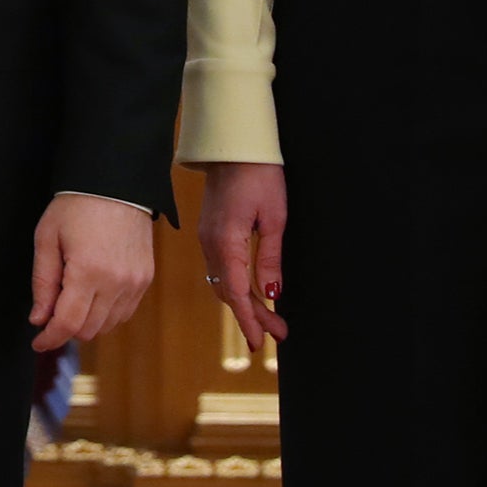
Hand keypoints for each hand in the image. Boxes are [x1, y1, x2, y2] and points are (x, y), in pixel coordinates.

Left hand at [30, 195, 156, 351]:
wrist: (116, 183)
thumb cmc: (76, 205)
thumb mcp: (47, 238)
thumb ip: (42, 282)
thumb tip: (39, 319)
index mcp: (88, 271)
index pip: (68, 324)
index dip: (50, 338)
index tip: (38, 343)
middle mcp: (116, 282)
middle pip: (88, 330)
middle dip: (65, 329)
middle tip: (50, 314)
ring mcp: (135, 283)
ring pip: (108, 325)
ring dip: (87, 323)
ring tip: (70, 301)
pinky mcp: (145, 279)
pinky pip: (125, 313)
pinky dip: (106, 314)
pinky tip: (92, 298)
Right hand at [197, 161, 288, 353]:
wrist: (232, 145)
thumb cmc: (259, 174)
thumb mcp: (275, 217)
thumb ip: (271, 259)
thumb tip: (273, 294)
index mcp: (225, 241)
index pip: (236, 292)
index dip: (248, 320)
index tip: (260, 342)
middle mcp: (210, 243)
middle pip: (228, 292)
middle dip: (253, 316)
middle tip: (280, 333)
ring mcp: (207, 237)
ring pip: (223, 282)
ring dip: (245, 302)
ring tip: (271, 319)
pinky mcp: (210, 231)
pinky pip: (220, 268)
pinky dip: (236, 286)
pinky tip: (252, 291)